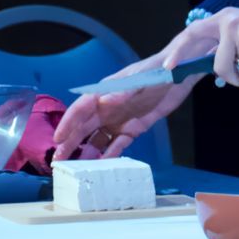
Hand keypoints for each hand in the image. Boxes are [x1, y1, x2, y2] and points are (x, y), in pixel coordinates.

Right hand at [51, 51, 199, 161]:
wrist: (180, 74)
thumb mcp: (142, 78)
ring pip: (98, 138)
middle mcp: (108, 106)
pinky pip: (118, 144)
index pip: (81, 108)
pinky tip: (102, 167)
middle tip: (58, 160)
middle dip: (71, 142)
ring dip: (87, 152)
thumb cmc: (158, 70)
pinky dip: (109, 155)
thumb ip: (124, 90)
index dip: (68, 123)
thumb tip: (104, 101)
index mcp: (106, 91)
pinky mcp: (134, 128)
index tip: (58, 138)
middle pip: (84, 126)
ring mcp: (120, 119)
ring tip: (77, 169)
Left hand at [159, 0, 238, 87]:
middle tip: (221, 77)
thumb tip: (219, 68)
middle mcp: (229, 24)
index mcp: (225, 18)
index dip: (178, 50)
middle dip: (226, 76)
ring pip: (236, 72)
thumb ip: (230, 44)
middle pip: (217, 65)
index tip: (168, 67)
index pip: (193, 33)